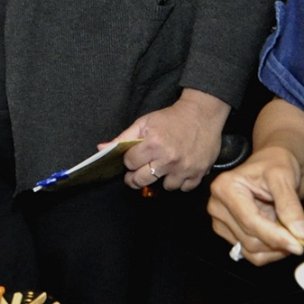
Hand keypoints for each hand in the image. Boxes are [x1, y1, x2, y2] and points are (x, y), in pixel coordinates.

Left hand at [107, 88, 229, 191]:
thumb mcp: (144, 122)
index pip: (130, 163)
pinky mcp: (198, 173)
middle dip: (135, 178)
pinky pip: (183, 188)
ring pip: (164, 187)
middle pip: (142, 180)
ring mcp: (184, 168)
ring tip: (162, 168)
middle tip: (137, 173)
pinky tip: (177, 171)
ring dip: (161, 179)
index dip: (129, 161)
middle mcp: (168, 158)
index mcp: (153, 143)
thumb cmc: (171, 118)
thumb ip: (123, 137)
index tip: (133, 158)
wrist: (202, 114)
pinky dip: (180, 182)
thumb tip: (101, 148)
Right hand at [206, 145, 303, 264]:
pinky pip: (251, 254)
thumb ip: (290, 205)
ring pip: (250, 251)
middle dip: (278, 242)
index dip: (276, 236)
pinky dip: (270, 252)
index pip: (250, 222)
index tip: (300, 244)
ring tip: (290, 233)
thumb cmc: (274, 165)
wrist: (272, 168)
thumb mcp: (284, 177)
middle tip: (301, 237)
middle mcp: (217, 206)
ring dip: (275, 249)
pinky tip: (280, 238)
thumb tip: (301, 233)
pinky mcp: (228, 234)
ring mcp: (221, 222)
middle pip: (250, 240)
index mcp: (225, 188)